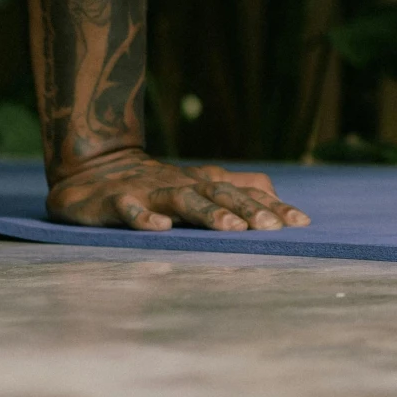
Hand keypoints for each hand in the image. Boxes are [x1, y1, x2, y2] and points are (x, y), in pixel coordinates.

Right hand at [46, 150, 311, 230]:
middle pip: (220, 193)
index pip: (244, 192)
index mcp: (204, 182)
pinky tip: (160, 228)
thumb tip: (274, 193)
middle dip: (247, 210)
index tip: (301, 223)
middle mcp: (182, 183)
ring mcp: (150, 190)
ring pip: (183, 199)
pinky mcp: (117, 201)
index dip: (272, 206)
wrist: (95, 167)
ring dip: (208, 212)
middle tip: (272, 228)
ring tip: (231, 229)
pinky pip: (131, 209)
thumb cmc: (156, 182)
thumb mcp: (199, 183)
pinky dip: (145, 217)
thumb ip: (235, 187)